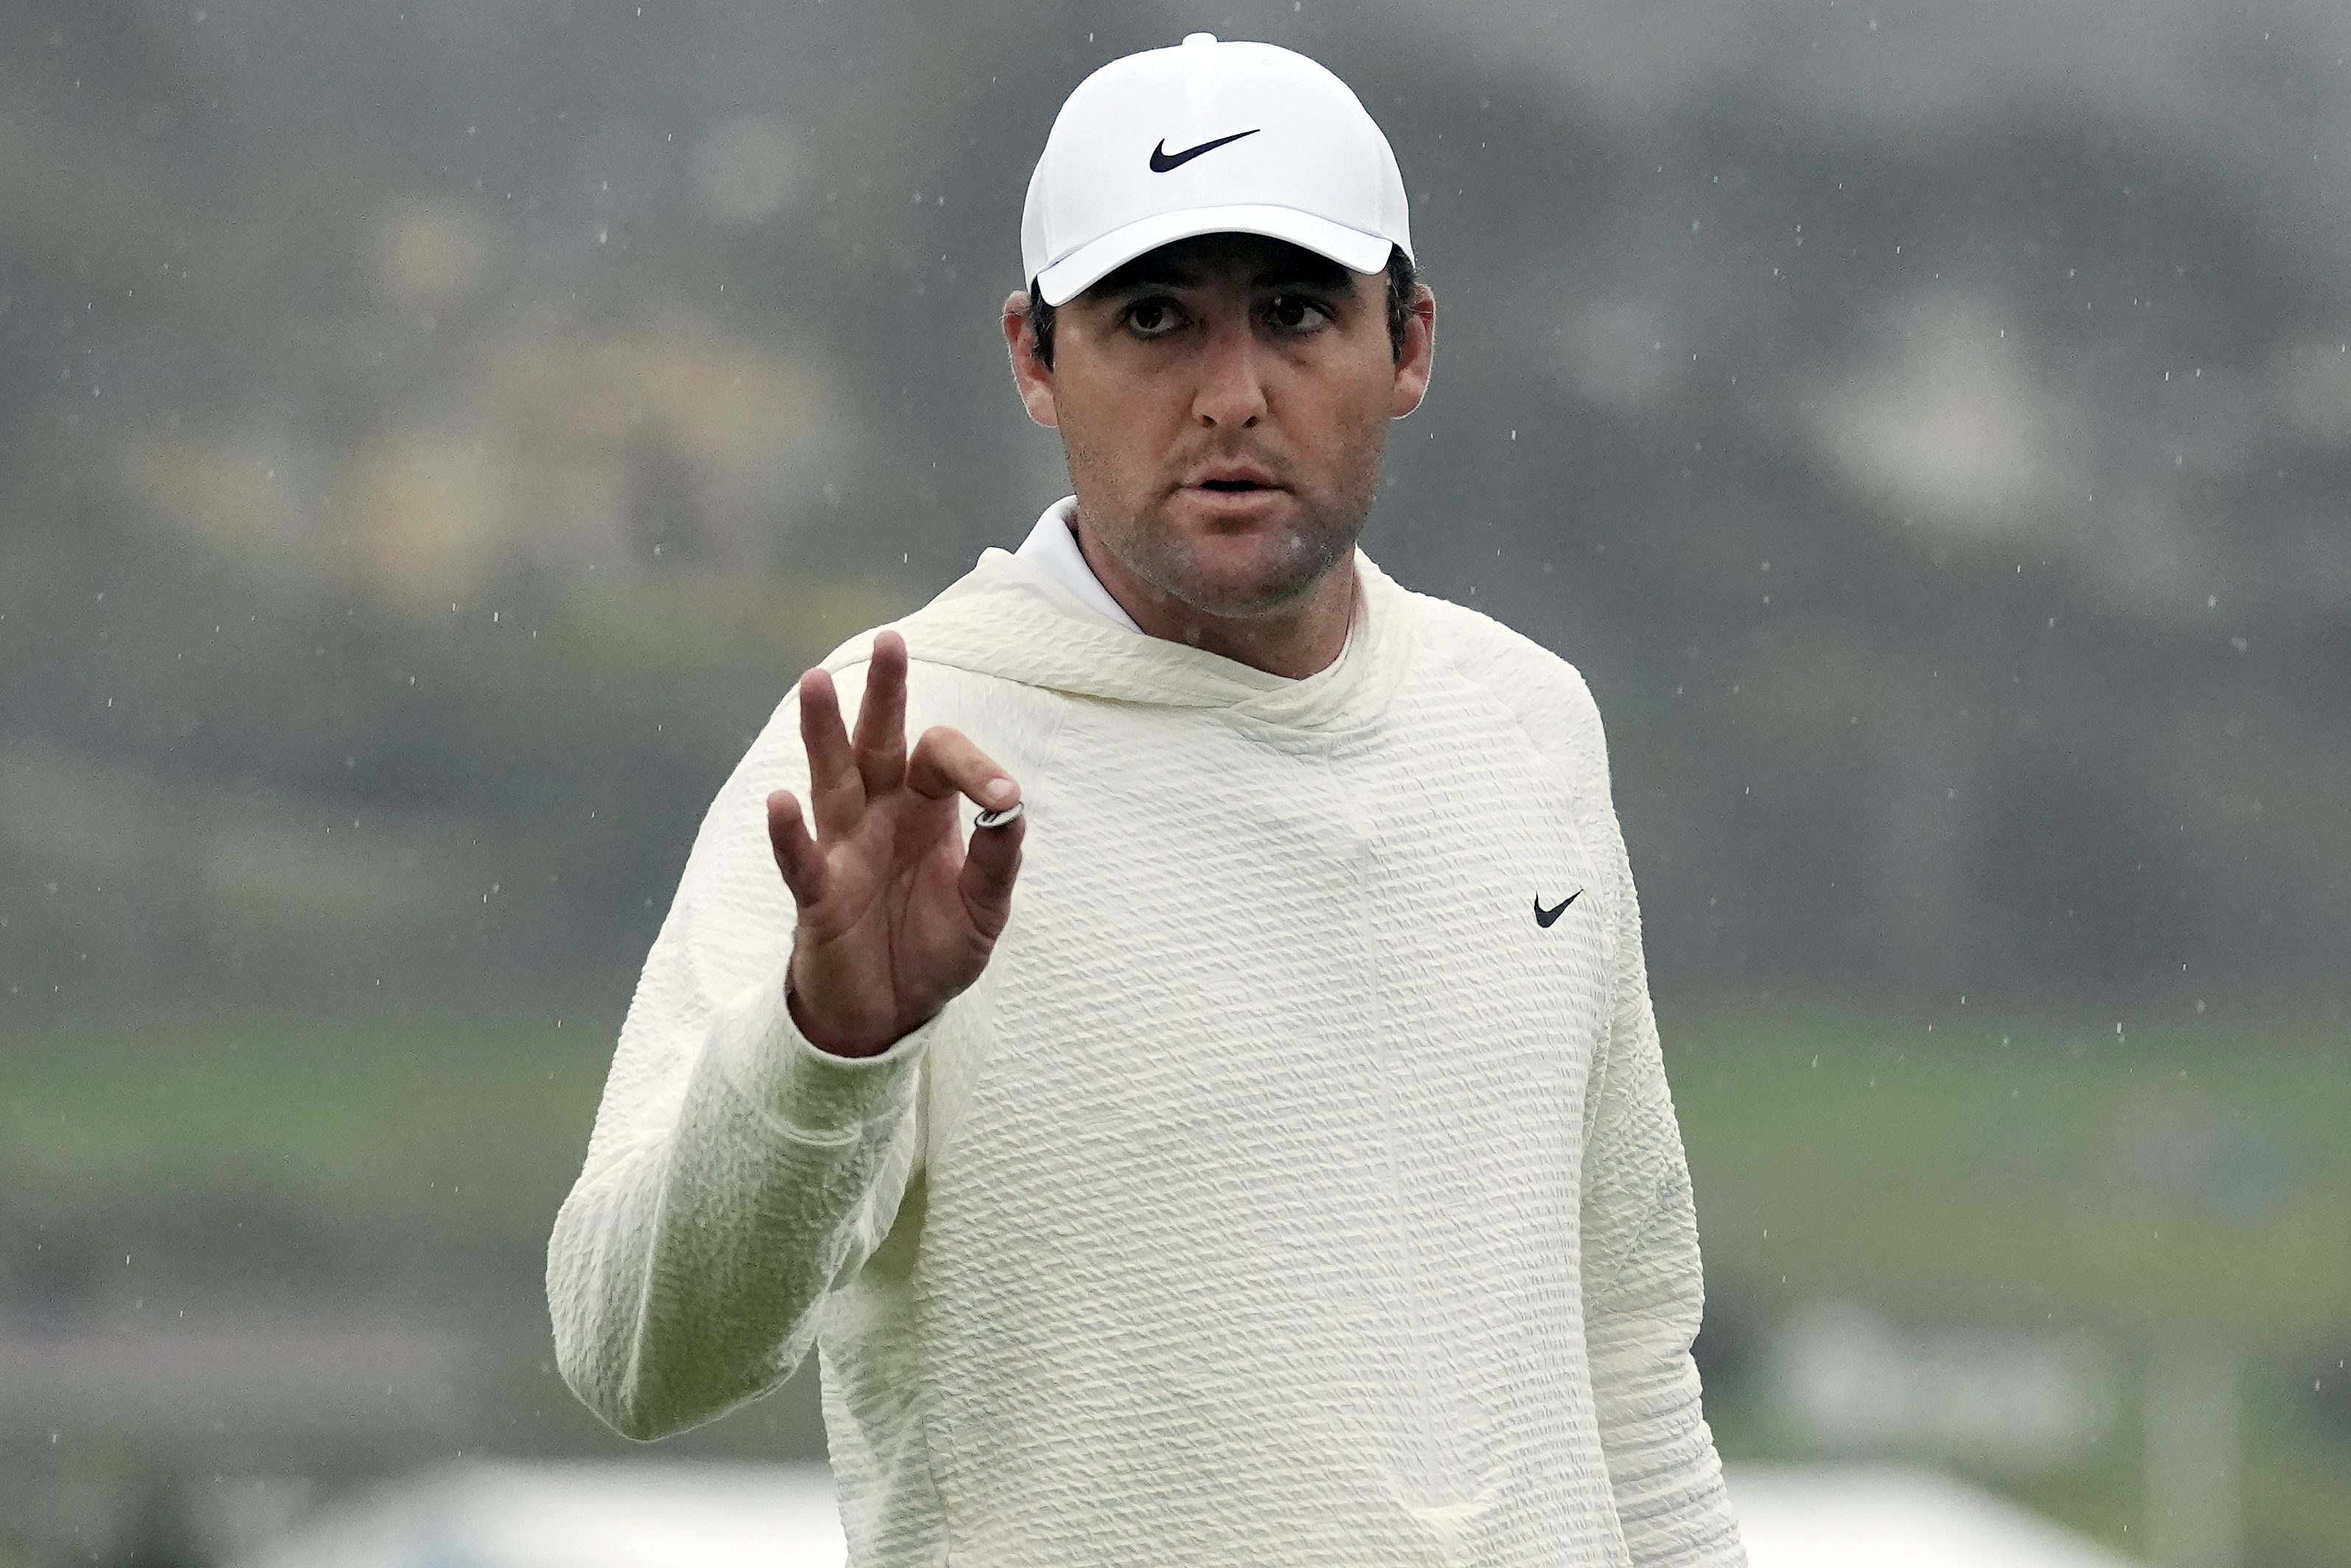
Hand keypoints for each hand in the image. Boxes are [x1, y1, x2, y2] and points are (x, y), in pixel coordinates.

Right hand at [765, 631, 1024, 1056]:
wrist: (891, 1016)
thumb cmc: (934, 949)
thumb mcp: (986, 908)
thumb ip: (998, 858)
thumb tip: (1011, 808)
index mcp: (923, 810)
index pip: (940, 759)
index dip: (975, 768)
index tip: (1003, 799)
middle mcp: (878, 816)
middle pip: (877, 743)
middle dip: (884, 694)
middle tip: (892, 641)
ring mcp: (843, 850)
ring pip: (830, 780)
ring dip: (822, 734)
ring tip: (815, 682)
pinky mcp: (817, 896)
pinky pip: (802, 859)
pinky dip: (788, 833)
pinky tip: (779, 800)